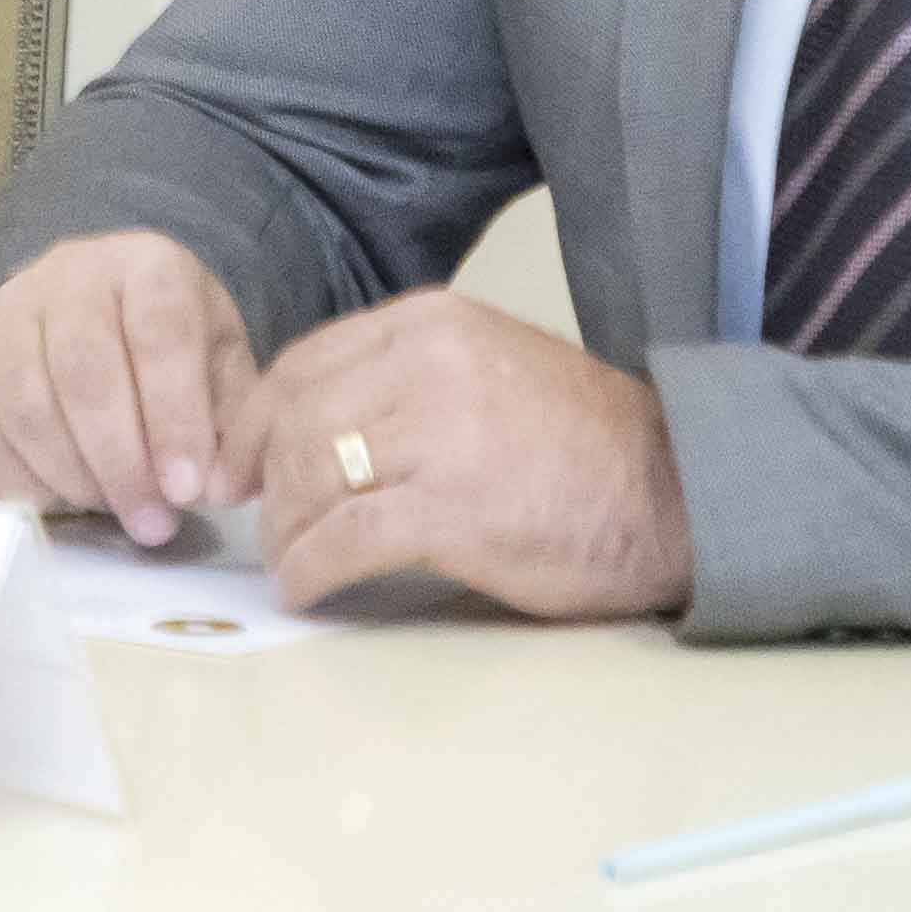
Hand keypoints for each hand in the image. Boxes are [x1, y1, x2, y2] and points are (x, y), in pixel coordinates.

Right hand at [0, 228, 263, 547]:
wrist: (89, 308)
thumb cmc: (168, 347)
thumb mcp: (220, 363)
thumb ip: (231, 422)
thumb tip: (220, 488)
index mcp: (148, 267)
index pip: (160, 334)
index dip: (174, 417)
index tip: (188, 491)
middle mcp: (68, 274)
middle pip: (83, 373)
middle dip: (120, 463)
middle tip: (151, 524)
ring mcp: (5, 310)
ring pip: (25, 405)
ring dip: (71, 477)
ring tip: (111, 512)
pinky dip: (18, 479)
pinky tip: (59, 499)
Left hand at [229, 288, 693, 618]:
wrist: (673, 495)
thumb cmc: (579, 445)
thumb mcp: (484, 370)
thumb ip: (400, 380)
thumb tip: (304, 427)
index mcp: (432, 322)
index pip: (302, 364)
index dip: (254, 423)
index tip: (237, 466)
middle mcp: (429, 364)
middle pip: (296, 421)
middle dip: (265, 481)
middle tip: (265, 524)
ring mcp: (441, 436)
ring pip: (311, 477)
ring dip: (285, 529)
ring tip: (288, 559)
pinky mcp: (454, 512)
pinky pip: (345, 540)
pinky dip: (310, 569)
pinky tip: (305, 589)